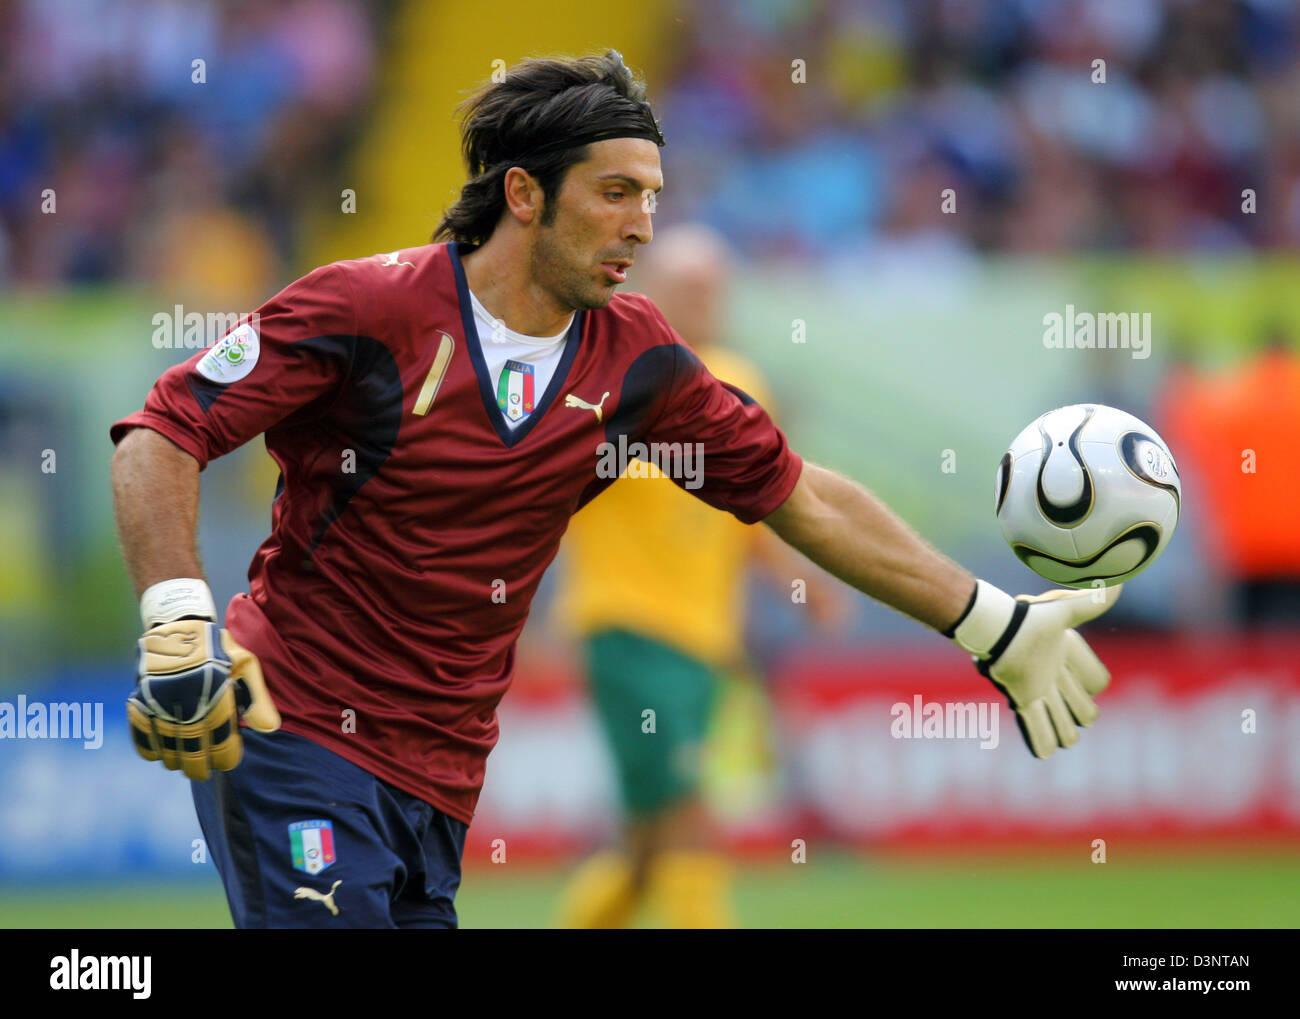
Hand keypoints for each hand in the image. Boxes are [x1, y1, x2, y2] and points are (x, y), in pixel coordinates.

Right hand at [127, 619, 279, 779]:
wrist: (179, 625)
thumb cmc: (218, 649)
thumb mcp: (245, 666)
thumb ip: (257, 699)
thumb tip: (270, 729)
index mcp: (216, 689)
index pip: (220, 736)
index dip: (224, 755)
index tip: (227, 763)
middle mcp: (187, 696)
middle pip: (191, 745)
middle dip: (198, 765)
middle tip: (202, 774)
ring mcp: (160, 697)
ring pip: (166, 743)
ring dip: (174, 759)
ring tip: (182, 765)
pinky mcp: (141, 695)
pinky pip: (141, 730)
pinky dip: (148, 746)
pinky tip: (158, 754)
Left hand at [948, 581, 1119, 757]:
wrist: (997, 627)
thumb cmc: (1029, 619)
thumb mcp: (1064, 611)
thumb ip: (1091, 603)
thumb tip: (1118, 583)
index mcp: (1069, 661)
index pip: (1096, 686)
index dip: (1093, 687)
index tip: (1079, 674)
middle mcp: (1055, 680)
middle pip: (1082, 713)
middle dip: (1080, 715)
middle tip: (1070, 706)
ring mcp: (1039, 692)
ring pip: (1062, 725)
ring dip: (1064, 733)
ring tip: (1062, 736)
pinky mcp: (1022, 699)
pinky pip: (1034, 727)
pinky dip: (1040, 742)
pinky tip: (1044, 753)